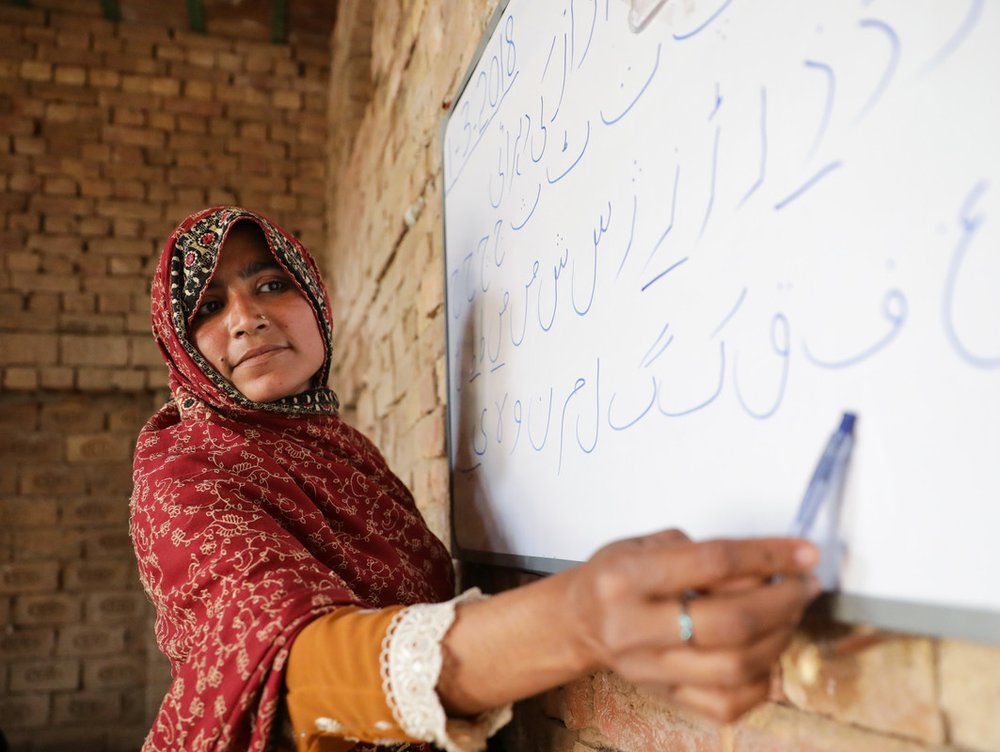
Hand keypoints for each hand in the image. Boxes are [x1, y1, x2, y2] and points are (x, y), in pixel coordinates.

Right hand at [565, 529, 819, 721]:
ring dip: (779, 639)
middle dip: (782, 602)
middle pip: (729, 622)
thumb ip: (704, 554)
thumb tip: (767, 570)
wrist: (580, 620)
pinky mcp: (664, 697)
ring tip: (790, 615)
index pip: (712, 563)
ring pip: (735, 667)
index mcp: (626, 576)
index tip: (803, 553)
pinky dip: (761, 682)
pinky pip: (727, 705)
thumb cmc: (617, 576)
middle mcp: (634, 626)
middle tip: (803, 586)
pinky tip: (768, 655)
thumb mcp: (649, 544)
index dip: (768, 555)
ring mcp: (649, 669)